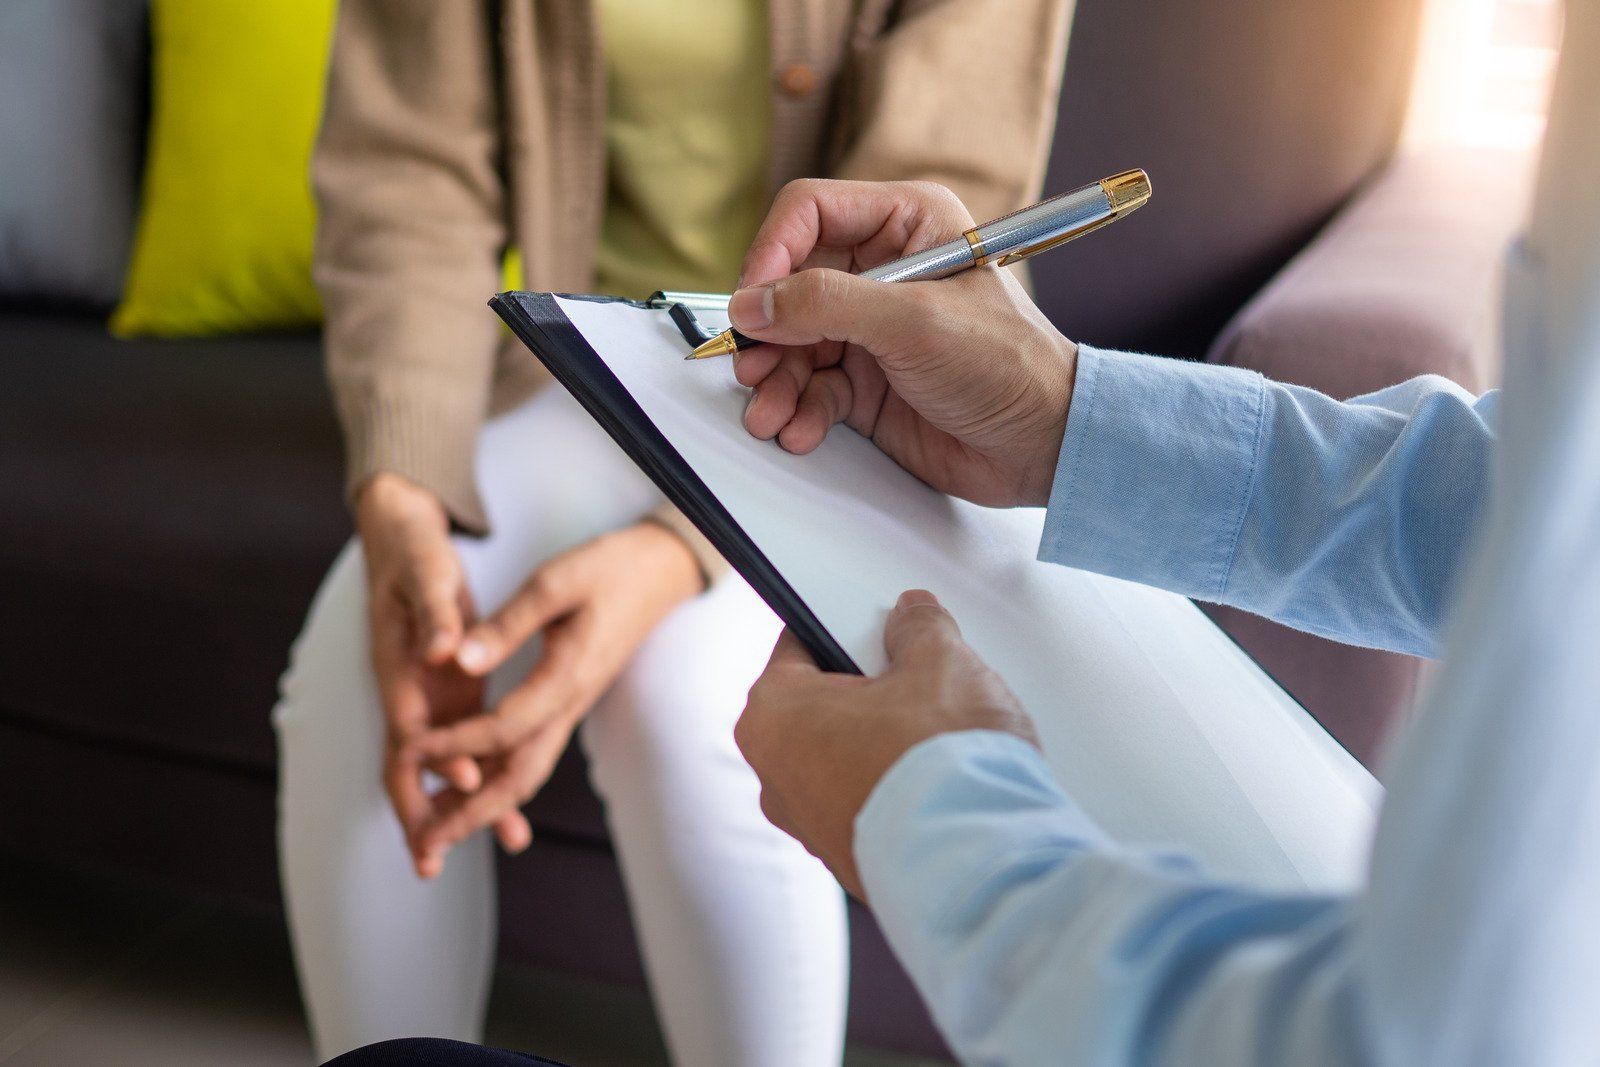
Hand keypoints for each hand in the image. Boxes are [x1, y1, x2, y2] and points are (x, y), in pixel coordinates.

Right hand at [356, 472, 526, 878]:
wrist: (401, 536)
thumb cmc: (414, 553)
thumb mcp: (427, 572)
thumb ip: (435, 613)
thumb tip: (441, 651)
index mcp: (399, 665)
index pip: (411, 725)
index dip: (436, 758)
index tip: (469, 782)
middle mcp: (409, 690)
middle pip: (410, 764)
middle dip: (423, 813)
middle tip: (432, 861)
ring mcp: (428, 695)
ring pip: (440, 764)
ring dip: (460, 805)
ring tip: (501, 841)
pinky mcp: (449, 692)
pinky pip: (462, 746)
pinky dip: (480, 777)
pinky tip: (507, 804)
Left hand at [405, 521, 704, 869]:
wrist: (660, 573)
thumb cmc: (609, 570)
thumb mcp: (554, 583)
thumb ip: (507, 625)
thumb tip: (461, 661)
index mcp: (567, 677)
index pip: (505, 728)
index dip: (456, 744)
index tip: (411, 749)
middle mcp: (569, 704)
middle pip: (519, 776)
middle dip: (471, 812)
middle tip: (428, 841)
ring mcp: (570, 708)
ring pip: (525, 773)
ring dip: (481, 807)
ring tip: (438, 833)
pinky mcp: (567, 703)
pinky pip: (530, 754)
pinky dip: (497, 780)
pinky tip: (469, 789)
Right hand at [728, 179, 1078, 507]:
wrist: (1042, 445)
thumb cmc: (1009, 367)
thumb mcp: (914, 323)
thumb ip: (827, 305)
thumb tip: (755, 303)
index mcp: (908, 223)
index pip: (810, 213)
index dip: (772, 253)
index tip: (753, 301)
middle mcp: (884, 269)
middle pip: (789, 284)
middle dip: (767, 331)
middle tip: (753, 365)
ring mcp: (871, 328)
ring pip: (792, 342)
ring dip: (775, 381)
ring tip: (771, 412)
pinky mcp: (865, 380)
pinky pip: (810, 387)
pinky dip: (797, 409)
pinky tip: (799, 429)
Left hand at [735, 590, 1038, 897]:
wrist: (978, 864)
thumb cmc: (939, 766)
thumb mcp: (939, 661)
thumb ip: (920, 628)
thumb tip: (912, 617)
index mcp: (772, 716)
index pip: (799, 645)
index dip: (847, 628)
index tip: (878, 625)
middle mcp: (776, 780)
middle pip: (824, 706)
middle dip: (872, 690)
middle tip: (922, 679)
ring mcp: (812, 829)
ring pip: (848, 759)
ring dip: (888, 742)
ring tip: (942, 733)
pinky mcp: (851, 864)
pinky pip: (871, 805)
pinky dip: (901, 790)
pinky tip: (943, 780)